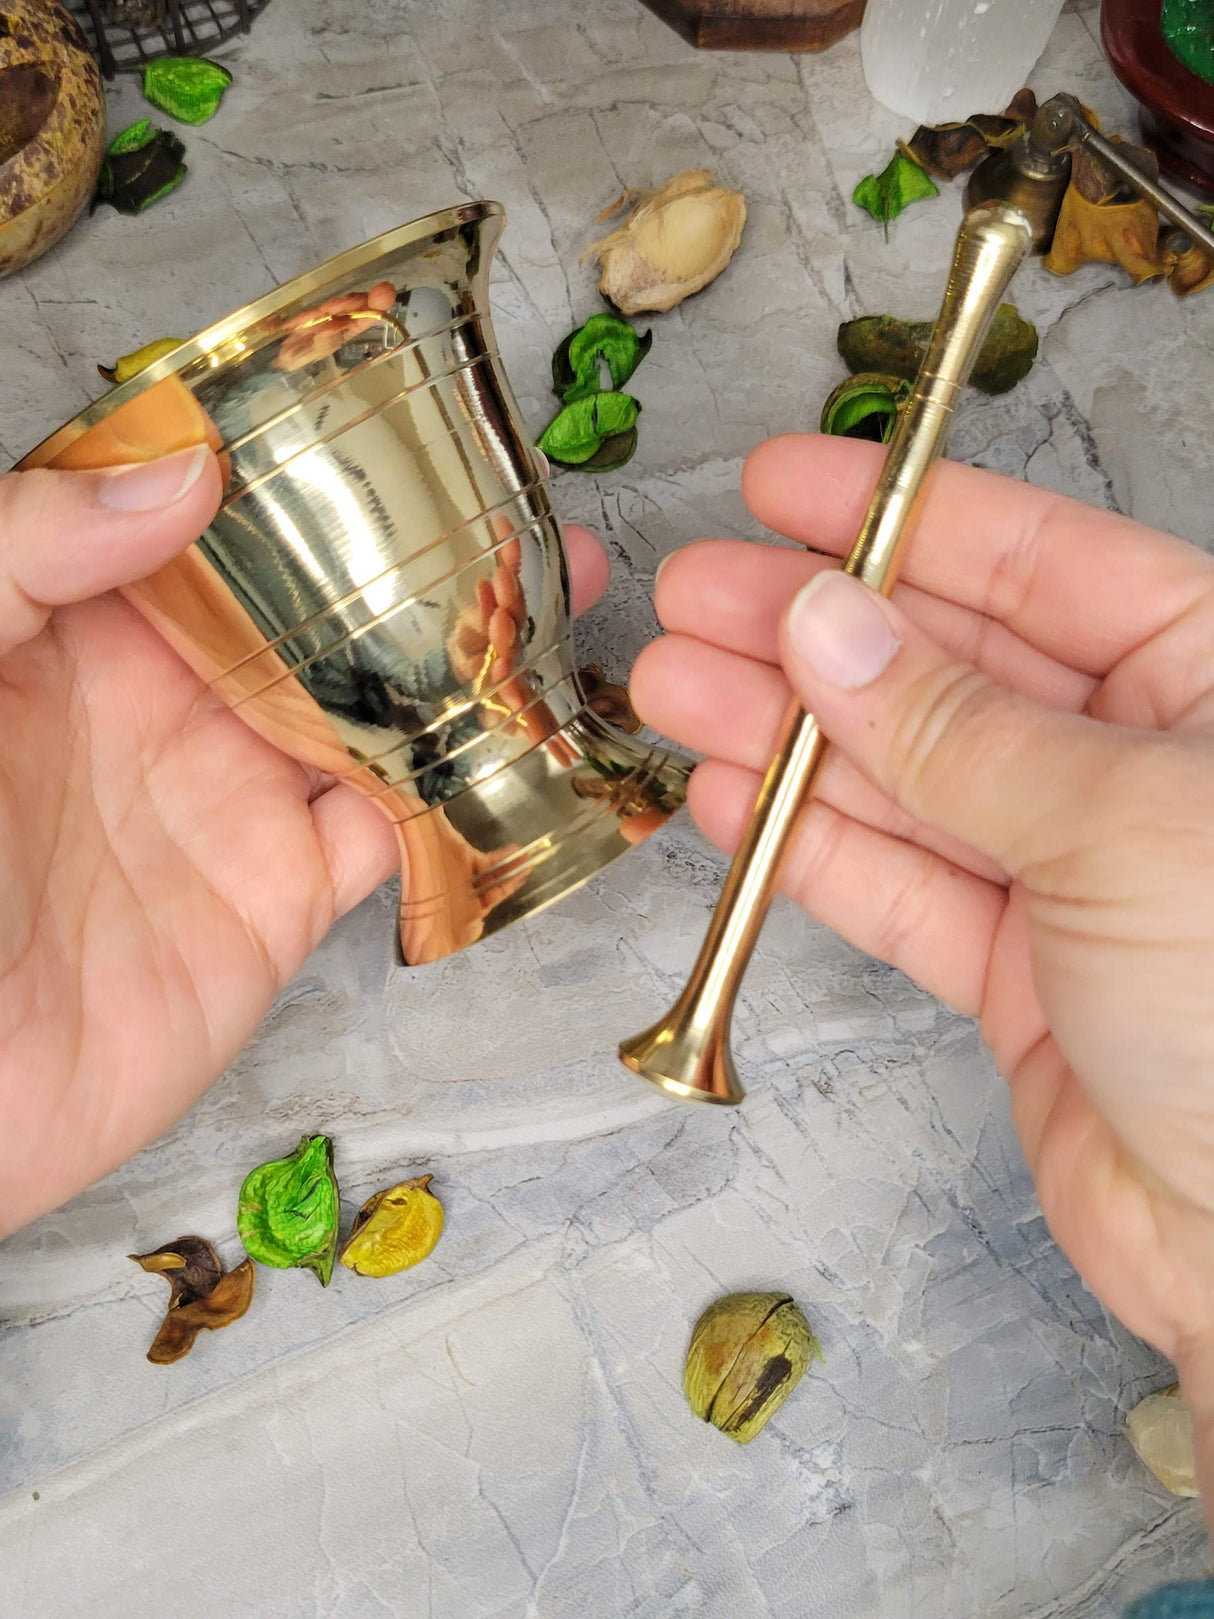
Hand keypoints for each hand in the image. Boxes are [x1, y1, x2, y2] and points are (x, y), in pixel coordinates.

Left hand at [0, 451, 608, 1235]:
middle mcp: (174, 703)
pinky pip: (397, 831)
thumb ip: (32, 549)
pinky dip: (469, 791)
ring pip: (380, 709)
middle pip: (320, 609)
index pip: (212, 523)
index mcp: (84, 629)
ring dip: (470, 659)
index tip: (391, 409)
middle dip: (419, 552)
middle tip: (519, 498)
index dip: (298, 466)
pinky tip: (532, 740)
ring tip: (561, 599)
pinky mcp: (280, 900)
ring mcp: (234, 800)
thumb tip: (186, 468)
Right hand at [633, 433, 1213, 1517]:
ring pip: (903, 777)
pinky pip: (896, 886)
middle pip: (950, 667)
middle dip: (813, 630)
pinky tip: (727, 799)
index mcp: (1209, 680)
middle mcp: (1139, 763)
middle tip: (693, 596)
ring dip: (782, 735)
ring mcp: (1072, 870)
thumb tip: (825, 624)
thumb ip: (955, 728)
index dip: (901, 516)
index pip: (1038, 562)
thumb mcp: (1114, 820)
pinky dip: (808, 848)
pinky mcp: (1018, 972)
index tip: (786, 488)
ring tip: (670, 689)